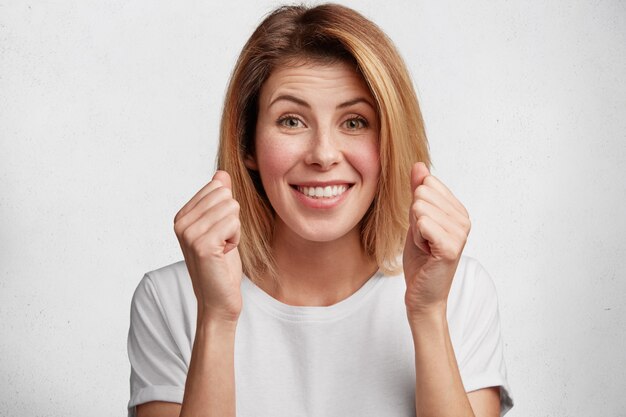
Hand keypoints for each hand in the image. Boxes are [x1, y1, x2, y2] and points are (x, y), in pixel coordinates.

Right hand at [174, 170, 242, 322]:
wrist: (219, 299)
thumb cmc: (222, 265)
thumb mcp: (222, 226)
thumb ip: (219, 199)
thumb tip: (222, 173)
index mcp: (182, 216)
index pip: (217, 187)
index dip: (226, 211)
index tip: (219, 234)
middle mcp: (181, 222)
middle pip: (225, 195)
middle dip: (232, 219)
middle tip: (222, 243)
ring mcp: (189, 233)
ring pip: (231, 208)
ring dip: (235, 230)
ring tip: (223, 249)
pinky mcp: (202, 245)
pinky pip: (233, 222)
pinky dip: (236, 239)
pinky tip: (224, 254)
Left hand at [403, 162, 470, 319]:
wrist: (422, 293)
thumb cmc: (421, 259)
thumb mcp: (416, 219)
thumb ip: (418, 191)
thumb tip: (419, 164)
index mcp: (458, 210)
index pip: (427, 184)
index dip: (416, 207)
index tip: (423, 228)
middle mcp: (464, 219)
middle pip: (422, 195)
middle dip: (414, 219)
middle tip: (424, 240)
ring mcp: (460, 233)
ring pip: (419, 209)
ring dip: (415, 231)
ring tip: (426, 247)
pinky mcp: (451, 246)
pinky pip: (422, 223)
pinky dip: (417, 238)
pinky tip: (427, 252)